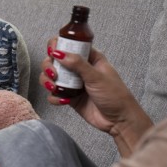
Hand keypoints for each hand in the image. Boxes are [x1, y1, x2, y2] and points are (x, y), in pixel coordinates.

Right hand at [39, 37, 152, 156]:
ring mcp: (72, 83)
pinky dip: (54, 97)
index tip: (52, 53)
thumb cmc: (115, 95)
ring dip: (47, 81)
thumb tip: (59, 53)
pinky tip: (63, 101)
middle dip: (49, 66)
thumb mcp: (97, 77)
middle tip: (53, 74)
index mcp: (88, 58)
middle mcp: (78, 68)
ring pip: (50, 76)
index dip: (57, 46)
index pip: (69, 45)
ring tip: (54, 88)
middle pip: (54, 60)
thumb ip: (78, 64)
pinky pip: (54, 94)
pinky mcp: (69, 97)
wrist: (118, 120)